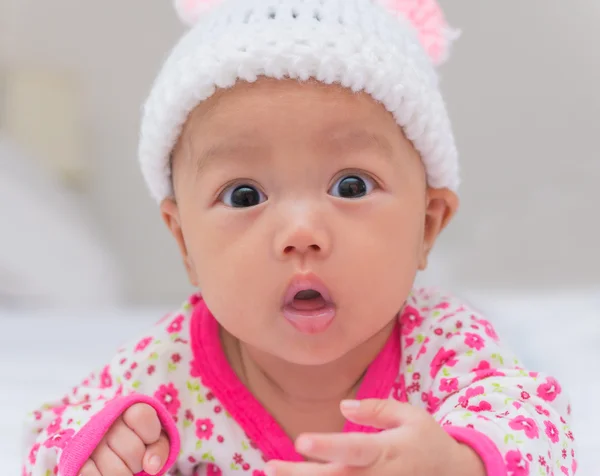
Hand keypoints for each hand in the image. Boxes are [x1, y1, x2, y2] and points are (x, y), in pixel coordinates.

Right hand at [79, 403, 169, 475]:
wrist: (105, 444)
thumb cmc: (137, 441)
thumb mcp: (154, 439)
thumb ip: (159, 448)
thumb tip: (151, 467)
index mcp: (125, 408)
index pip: (141, 415)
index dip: (150, 434)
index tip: (148, 437)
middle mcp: (104, 421)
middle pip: (133, 450)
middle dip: (139, 461)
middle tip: (133, 457)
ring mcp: (88, 440)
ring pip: (116, 471)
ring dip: (124, 475)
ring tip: (120, 465)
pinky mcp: (75, 459)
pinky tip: (106, 472)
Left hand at [266, 399, 485, 475]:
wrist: (453, 474)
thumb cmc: (427, 441)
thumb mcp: (410, 417)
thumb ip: (377, 410)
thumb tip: (342, 406)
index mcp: (387, 451)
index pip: (353, 449)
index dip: (327, 445)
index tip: (301, 440)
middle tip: (271, 467)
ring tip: (274, 473)